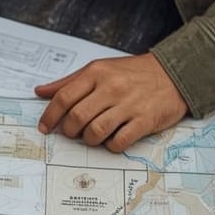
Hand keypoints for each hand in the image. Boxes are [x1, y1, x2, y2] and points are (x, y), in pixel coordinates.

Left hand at [34, 54, 188, 152]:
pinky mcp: (144, 120)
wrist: (173, 73)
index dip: (50, 116)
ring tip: (93, 136)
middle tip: (73, 133)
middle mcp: (111, 87)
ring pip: (95, 132)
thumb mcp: (100, 69)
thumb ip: (70, 82)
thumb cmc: (132, 73)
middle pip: (77, 117)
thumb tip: (40, 92)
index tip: (45, 127)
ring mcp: (129, 104)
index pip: (64, 97)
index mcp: (97, 73)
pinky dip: (110, 146)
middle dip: (70, 131)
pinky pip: (119, 141)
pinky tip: (112, 139)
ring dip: (89, 140)